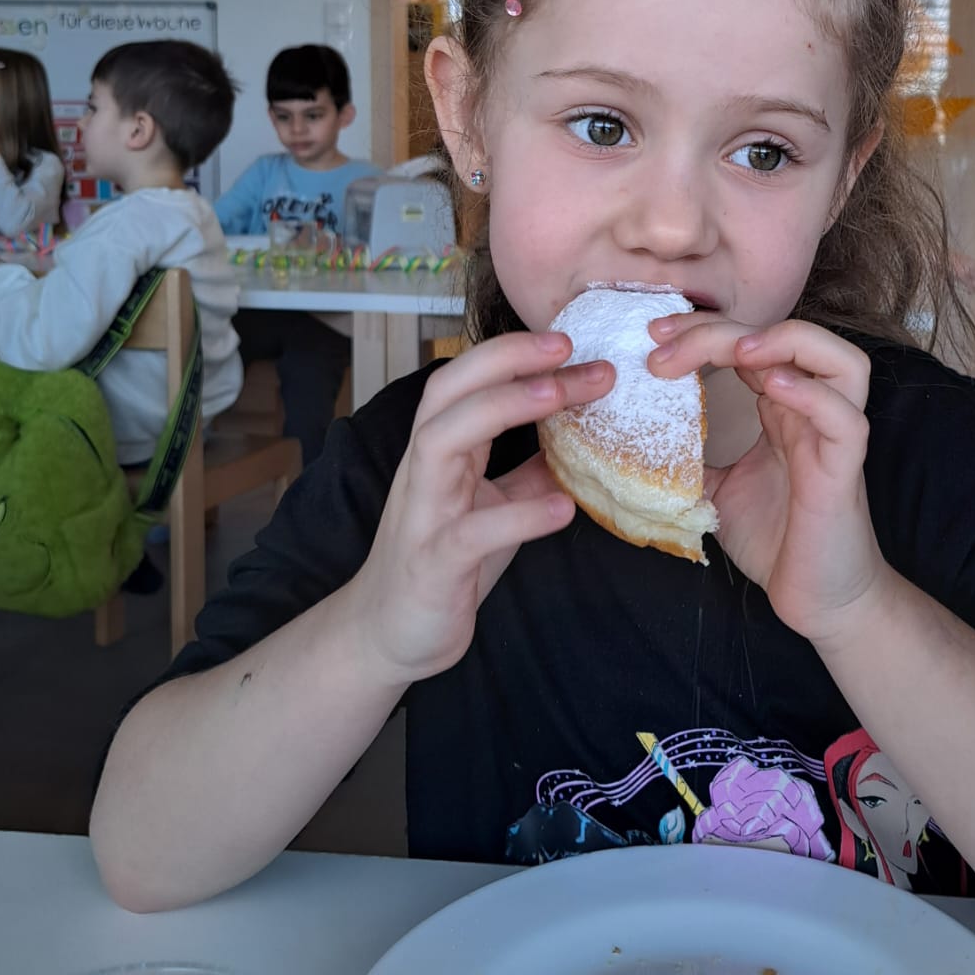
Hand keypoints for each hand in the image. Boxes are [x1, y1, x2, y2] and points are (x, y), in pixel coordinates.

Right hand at [347, 334, 611, 683]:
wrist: (389, 634)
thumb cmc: (446, 561)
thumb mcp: (495, 505)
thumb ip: (529, 471)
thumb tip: (585, 437)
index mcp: (441, 452)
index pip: (466, 382)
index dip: (511, 354)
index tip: (568, 340)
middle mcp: (424, 471)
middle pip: (447, 393)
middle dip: (504, 361)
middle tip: (568, 347)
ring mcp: (424, 514)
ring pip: (441, 441)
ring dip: (500, 409)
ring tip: (558, 396)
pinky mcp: (434, 563)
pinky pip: (473, 533)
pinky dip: (520, 516)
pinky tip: (564, 510)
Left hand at [648, 314, 890, 645]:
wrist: (820, 600)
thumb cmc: (775, 540)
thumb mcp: (713, 490)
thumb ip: (687, 459)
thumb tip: (630, 446)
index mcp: (782, 408)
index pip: (750, 343)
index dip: (703, 331)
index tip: (651, 338)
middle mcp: (813, 411)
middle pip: (784, 338)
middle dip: (721, 329)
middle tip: (663, 342)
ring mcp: (833, 437)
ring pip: (843, 362)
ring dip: (788, 342)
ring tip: (736, 350)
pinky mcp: (845, 469)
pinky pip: (845, 418)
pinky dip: (812, 394)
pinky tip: (771, 386)